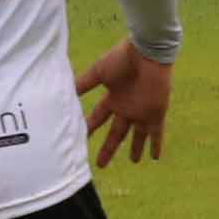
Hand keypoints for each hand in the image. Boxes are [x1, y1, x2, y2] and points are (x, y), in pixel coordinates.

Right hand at [78, 39, 171, 166]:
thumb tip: (62, 92)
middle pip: (116, 133)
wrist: (145, 54)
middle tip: (100, 164)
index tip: (81, 140)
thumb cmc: (121, 59)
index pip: (98, 118)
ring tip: (134, 161)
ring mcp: (141, 112)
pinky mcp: (156, 114)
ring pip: (137, 136)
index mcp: (113, 98)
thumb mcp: (97, 73)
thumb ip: (83, 84)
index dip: (90, 129)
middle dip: (109, 148)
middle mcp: (126, 108)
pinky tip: (155, 157)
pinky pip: (156, 133)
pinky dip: (155, 145)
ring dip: (135, 148)